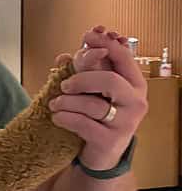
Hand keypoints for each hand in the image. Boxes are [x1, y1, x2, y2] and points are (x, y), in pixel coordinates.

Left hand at [50, 26, 147, 169]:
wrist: (100, 154)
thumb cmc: (98, 116)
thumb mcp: (94, 90)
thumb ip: (84, 70)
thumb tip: (64, 56)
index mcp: (135, 84)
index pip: (124, 57)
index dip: (105, 45)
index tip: (87, 36)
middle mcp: (136, 102)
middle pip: (110, 80)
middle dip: (82, 78)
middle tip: (64, 85)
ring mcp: (126, 123)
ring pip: (93, 104)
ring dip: (67, 102)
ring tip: (54, 103)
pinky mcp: (110, 141)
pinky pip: (84, 124)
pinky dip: (65, 118)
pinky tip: (57, 117)